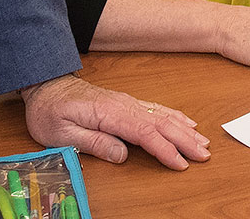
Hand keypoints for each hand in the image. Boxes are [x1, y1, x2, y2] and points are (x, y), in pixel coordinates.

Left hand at [20, 74, 209, 169]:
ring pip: (162, 115)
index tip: (180, 163)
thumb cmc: (50, 110)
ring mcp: (126, 102)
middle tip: (204, 155)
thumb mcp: (60, 133)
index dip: (164, 149)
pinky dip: (174, 116)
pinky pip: (155, 108)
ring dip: (184, 129)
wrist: (45, 85)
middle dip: (184, 140)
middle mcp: (122, 104)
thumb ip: (93, 143)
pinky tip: (186, 123)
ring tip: (203, 142)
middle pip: (160, 122)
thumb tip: (121, 155)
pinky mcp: (125, 102)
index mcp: (108, 112)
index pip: (144, 132)